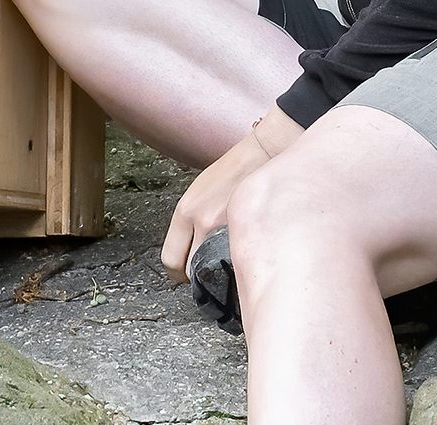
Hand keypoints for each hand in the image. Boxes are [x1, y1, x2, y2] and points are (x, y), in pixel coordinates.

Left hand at [160, 108, 304, 281]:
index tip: (188, 275)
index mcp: (186, 210)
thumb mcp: (201, 192)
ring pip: (216, 275)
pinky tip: (249, 264)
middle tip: (211, 278)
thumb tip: (190, 254)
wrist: (266, 155)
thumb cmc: (233, 173)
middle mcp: (201, 220)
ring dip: (221, 280)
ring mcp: (224, 229)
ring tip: (231, 273)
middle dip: (200, 281)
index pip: (170, 260)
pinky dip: (241, 271)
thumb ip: (192, 222)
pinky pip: (239, 267)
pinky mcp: (249, 233)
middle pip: (191, 273)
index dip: (179, 274)